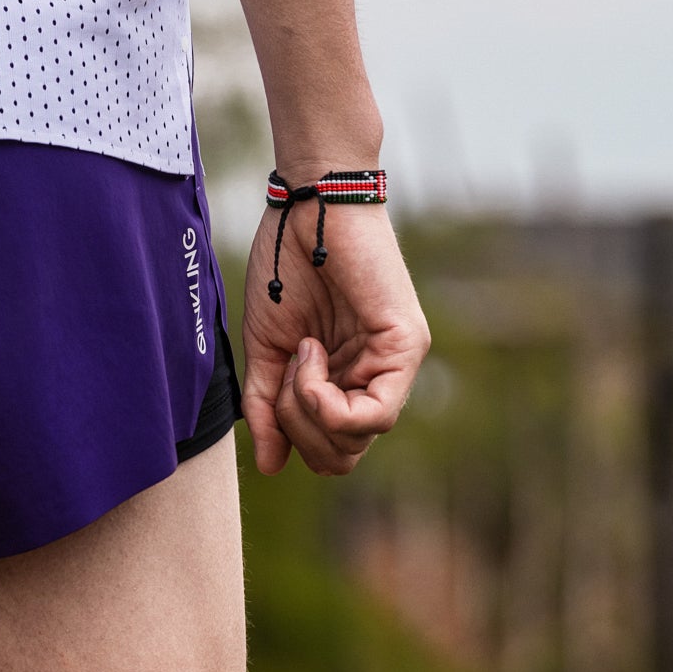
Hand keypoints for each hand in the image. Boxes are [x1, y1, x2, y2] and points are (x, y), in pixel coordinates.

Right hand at [239, 200, 428, 476]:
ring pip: (356, 441)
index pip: (328, 449)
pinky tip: (312, 355)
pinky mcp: (406, 348)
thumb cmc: (286, 263)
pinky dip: (329, 402)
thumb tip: (272, 466)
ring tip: (300, 354)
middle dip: (299, 428)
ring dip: (309, 409)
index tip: (273, 385)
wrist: (308, 205)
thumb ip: (268, 403)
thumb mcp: (267, 345)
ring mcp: (394, 365)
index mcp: (344, 379)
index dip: (292, 435)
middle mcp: (373, 378)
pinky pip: (374, 415)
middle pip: (342, 457)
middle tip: (286, 373)